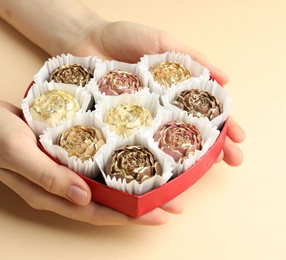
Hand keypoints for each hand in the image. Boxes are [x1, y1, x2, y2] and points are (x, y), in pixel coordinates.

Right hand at [0, 100, 182, 224]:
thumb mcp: (17, 153)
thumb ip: (48, 176)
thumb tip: (84, 199)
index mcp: (48, 194)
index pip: (94, 212)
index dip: (126, 216)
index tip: (157, 215)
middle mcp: (59, 187)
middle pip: (104, 202)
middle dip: (138, 204)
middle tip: (171, 201)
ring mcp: (60, 172)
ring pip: (101, 185)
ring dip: (129, 185)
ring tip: (160, 182)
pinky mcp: (62, 155)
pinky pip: (91, 165)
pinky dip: (112, 164)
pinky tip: (128, 157)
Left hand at [58, 21, 244, 165]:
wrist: (81, 39)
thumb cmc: (121, 38)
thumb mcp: (160, 43)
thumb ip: (190, 58)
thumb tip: (226, 78)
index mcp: (172, 93)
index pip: (204, 113)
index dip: (224, 126)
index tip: (238, 140)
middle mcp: (158, 111)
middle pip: (189, 134)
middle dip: (212, 150)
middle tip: (229, 162)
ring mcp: (136, 122)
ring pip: (162, 147)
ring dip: (182, 163)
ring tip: (198, 174)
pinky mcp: (113, 128)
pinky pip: (130, 148)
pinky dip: (144, 162)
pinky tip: (157, 174)